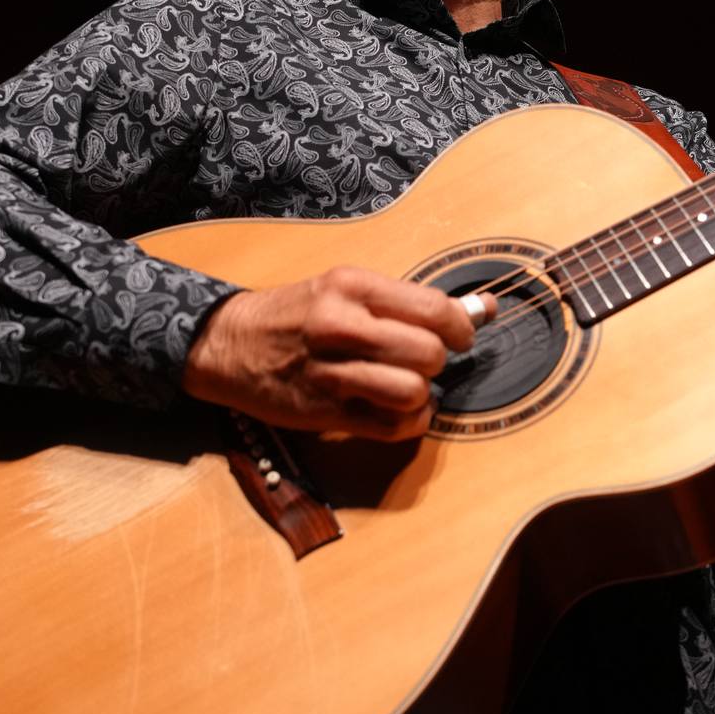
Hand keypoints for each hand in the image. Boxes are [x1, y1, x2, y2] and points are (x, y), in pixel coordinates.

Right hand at [182, 266, 495, 440]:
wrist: (228, 344)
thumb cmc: (297, 314)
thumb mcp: (346, 289)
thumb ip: (411, 302)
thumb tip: (485, 308)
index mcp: (351, 286)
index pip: (433, 308)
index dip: (460, 327)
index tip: (460, 335)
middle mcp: (340, 326)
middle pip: (428, 353)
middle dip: (437, 361)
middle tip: (424, 361)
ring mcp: (331, 373)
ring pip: (412, 391)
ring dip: (422, 394)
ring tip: (410, 387)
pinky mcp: (324, 413)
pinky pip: (391, 426)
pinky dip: (408, 423)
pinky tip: (398, 411)